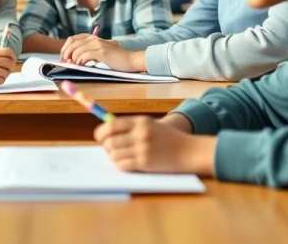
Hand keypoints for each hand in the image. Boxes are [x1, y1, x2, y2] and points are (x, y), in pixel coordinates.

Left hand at [60, 35, 145, 71]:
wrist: (131, 60)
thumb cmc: (116, 59)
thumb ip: (88, 52)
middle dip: (66, 54)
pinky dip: (80, 61)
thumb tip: (72, 59)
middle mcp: (94, 38)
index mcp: (92, 37)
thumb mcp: (100, 52)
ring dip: (73, 60)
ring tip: (75, 66)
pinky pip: (84, 56)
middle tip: (66, 64)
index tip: (63, 58)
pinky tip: (83, 66)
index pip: (72, 39)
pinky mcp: (102, 52)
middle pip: (72, 43)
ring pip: (77, 50)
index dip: (65, 48)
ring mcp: (98, 44)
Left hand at [94, 116, 215, 175]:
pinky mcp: (145, 163)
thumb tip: (106, 130)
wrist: (188, 151)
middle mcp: (140, 134)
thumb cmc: (168, 138)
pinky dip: (120, 165)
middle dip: (106, 147)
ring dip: (113, 157)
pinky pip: (122, 165)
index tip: (99, 137)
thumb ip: (130, 126)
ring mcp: (142, 149)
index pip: (111, 125)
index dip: (101, 133)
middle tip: (110, 149)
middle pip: (109, 141)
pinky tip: (127, 163)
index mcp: (140, 121)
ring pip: (114, 154)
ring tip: (121, 156)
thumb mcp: (150, 125)